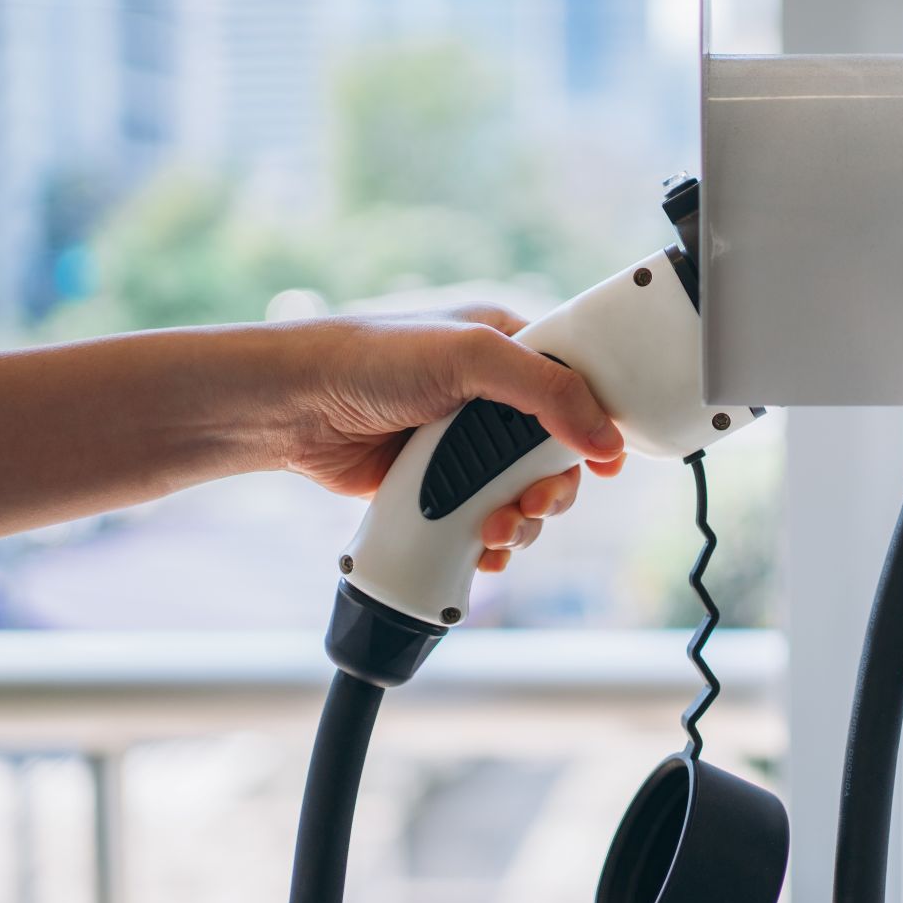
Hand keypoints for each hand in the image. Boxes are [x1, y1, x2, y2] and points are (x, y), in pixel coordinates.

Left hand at [275, 306, 626, 570]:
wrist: (294, 407)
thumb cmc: (371, 359)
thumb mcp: (472, 356)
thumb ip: (547, 392)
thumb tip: (606, 440)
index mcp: (509, 351)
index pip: (576, 390)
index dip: (597, 429)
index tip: (608, 464)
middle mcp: (492, 401)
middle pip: (556, 458)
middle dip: (551, 491)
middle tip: (533, 506)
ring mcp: (464, 448)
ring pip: (523, 498)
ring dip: (520, 524)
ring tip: (493, 531)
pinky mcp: (439, 488)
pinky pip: (483, 523)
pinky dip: (490, 545)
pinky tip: (480, 550)